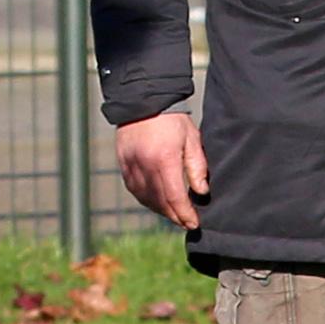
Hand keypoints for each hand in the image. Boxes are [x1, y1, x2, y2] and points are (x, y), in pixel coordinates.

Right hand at [114, 109, 209, 228]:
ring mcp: (131, 165)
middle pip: (160, 202)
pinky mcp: (123, 164)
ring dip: (161, 210)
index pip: (175, 197)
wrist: (143, 99)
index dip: (185, 214)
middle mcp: (145, 165)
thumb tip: (201, 193)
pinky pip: (135, 190)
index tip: (194, 224)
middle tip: (187, 223)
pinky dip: (147, 199)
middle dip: (175, 216)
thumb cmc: (172, 119)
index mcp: (164, 159)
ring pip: (146, 199)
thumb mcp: (192, 139)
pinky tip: (157, 202)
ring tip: (174, 215)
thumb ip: (197, 167)